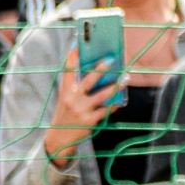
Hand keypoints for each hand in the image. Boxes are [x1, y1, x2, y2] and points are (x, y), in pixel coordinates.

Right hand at [43, 46, 125, 163]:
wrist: (59, 138)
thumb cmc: (67, 115)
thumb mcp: (66, 100)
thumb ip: (76, 88)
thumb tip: (98, 75)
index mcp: (65, 91)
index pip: (67, 71)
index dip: (71, 58)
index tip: (76, 45)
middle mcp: (71, 98)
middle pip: (88, 80)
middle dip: (100, 69)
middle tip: (112, 60)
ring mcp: (81, 109)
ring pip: (102, 95)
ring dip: (116, 86)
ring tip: (125, 79)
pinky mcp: (89, 120)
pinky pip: (106, 110)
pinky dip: (113, 106)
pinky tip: (119, 103)